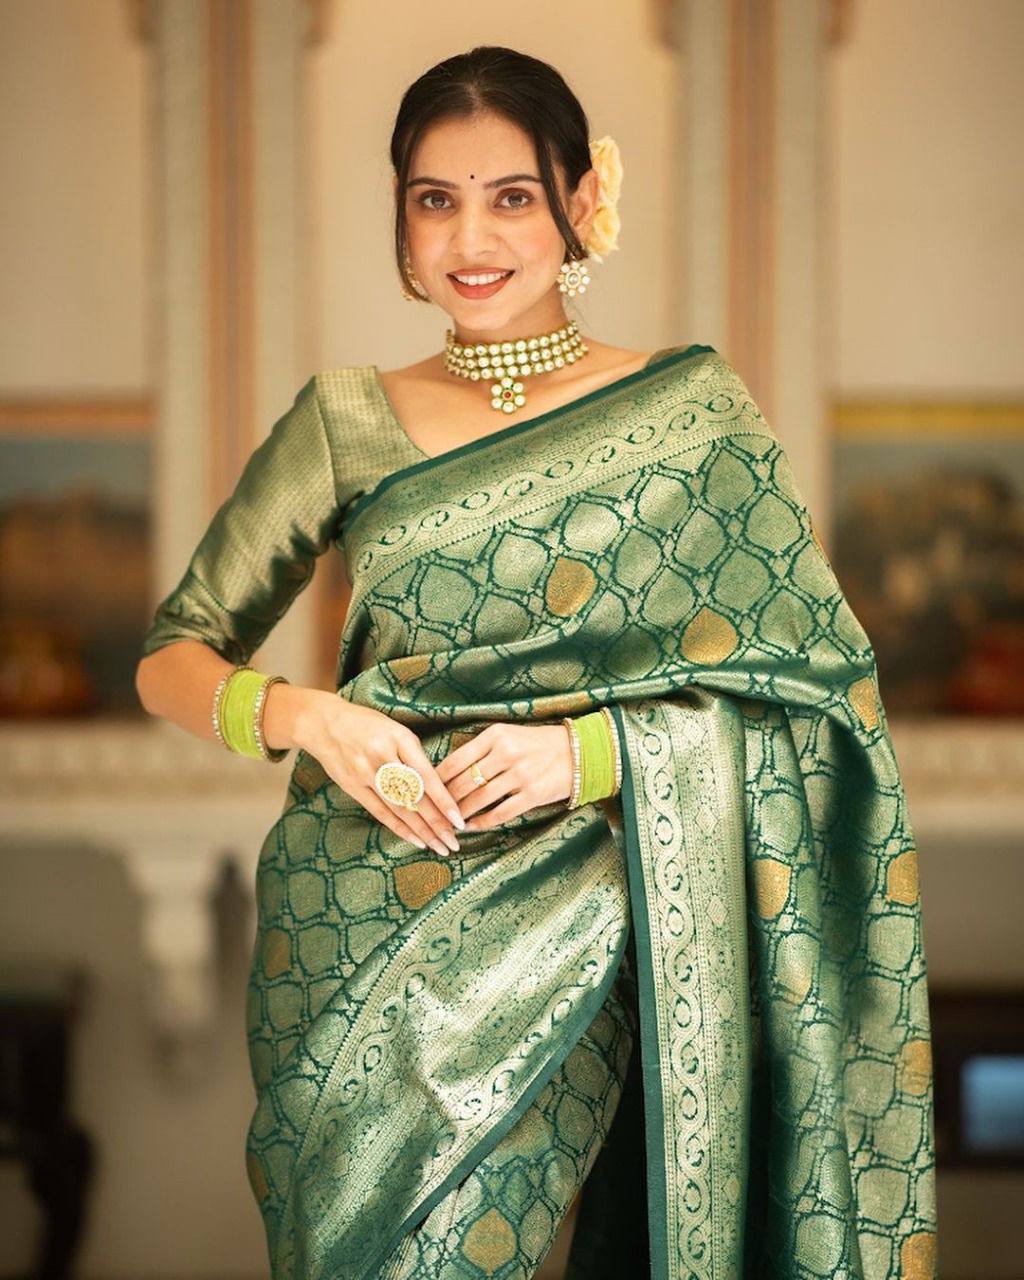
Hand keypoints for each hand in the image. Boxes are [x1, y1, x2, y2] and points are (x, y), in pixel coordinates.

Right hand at [293, 691, 464, 857]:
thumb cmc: (368, 724)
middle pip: (415, 797)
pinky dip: (400, 828)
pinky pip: (380, 812)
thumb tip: (438, 787)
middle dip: (437, 824)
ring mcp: (366, 773)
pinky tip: (416, 840)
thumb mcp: (396, 730)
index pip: (427, 776)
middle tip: (454, 843)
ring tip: (440, 847)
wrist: (324, 723)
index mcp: (400, 738)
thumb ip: (414, 755)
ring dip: (422, 832)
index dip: (444, 801)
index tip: (459, 820)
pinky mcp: (353, 786)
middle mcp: (383, 756)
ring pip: (400, 809)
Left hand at [436, 722, 572, 830]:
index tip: (425, 789)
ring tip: (449, 821)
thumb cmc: (536, 743)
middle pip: (465, 782)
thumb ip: (481, 749)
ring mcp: (520, 775)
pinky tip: (471, 827)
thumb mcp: (507, 735)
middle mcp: (506, 753)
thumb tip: (447, 770)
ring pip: (479, 799)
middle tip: (432, 811)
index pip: (457, 760)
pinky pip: (501, 813)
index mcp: (495, 735)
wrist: (577, 752)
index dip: (437, 778)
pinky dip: (482, 822)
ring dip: (461, 813)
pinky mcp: (533, 795)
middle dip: (445, 800)